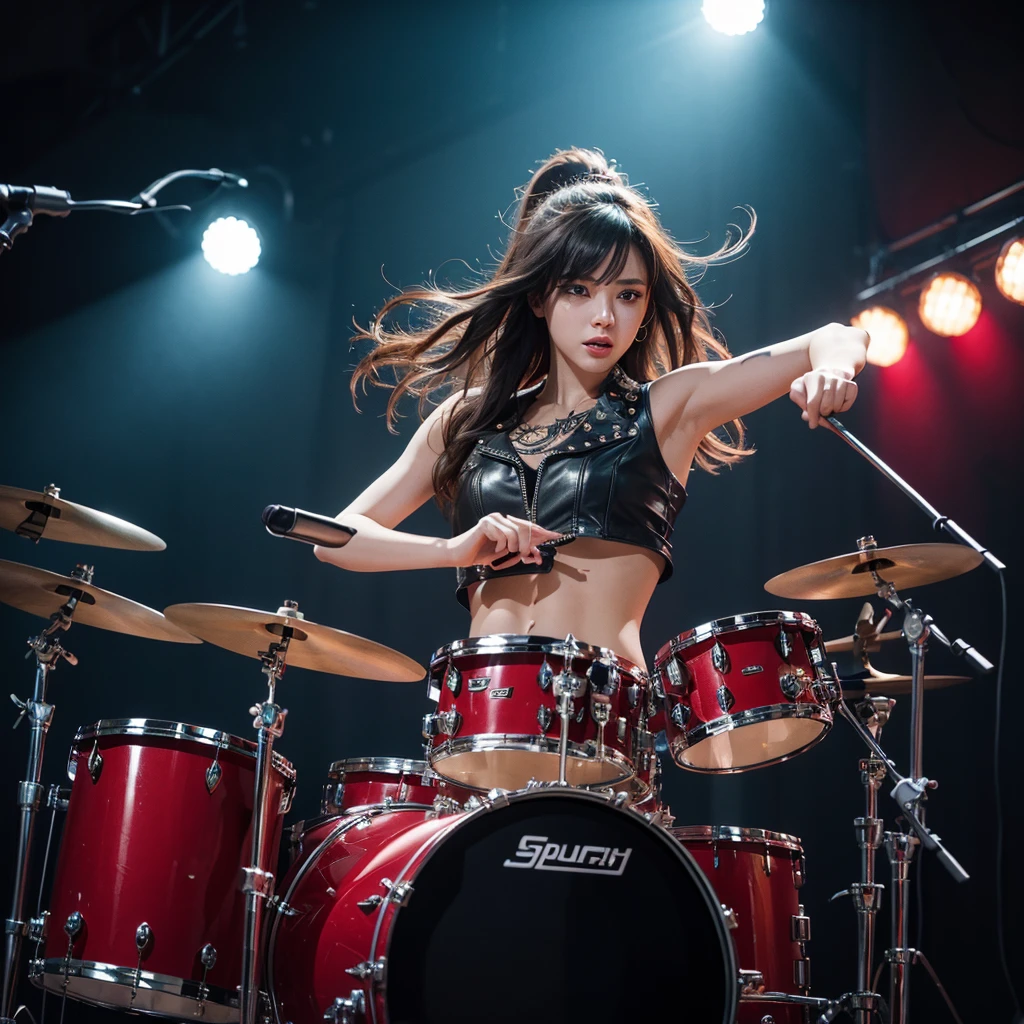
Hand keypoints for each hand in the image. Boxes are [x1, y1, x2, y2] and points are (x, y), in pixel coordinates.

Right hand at [446, 513, 561, 567]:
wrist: (460, 556)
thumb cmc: (481, 554)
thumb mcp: (504, 553)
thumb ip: (518, 550)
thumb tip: (536, 552)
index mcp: (506, 523)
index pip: (528, 525)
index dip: (543, 531)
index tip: (557, 536)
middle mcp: (501, 518)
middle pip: (525, 527)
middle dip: (528, 544)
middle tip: (524, 555)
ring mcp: (493, 519)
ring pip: (515, 532)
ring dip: (513, 546)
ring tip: (505, 552)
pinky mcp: (486, 524)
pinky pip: (503, 534)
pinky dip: (501, 545)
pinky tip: (494, 550)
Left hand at [789, 367, 858, 428]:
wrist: (829, 373)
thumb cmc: (811, 386)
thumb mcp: (799, 392)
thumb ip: (801, 404)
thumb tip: (810, 417)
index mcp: (810, 378)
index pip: (813, 402)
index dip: (813, 416)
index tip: (813, 424)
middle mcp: (826, 376)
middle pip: (826, 406)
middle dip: (822, 413)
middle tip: (821, 412)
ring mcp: (840, 379)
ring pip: (837, 406)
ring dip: (832, 411)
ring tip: (828, 406)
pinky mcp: (852, 385)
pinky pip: (847, 404)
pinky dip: (843, 408)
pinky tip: (837, 402)